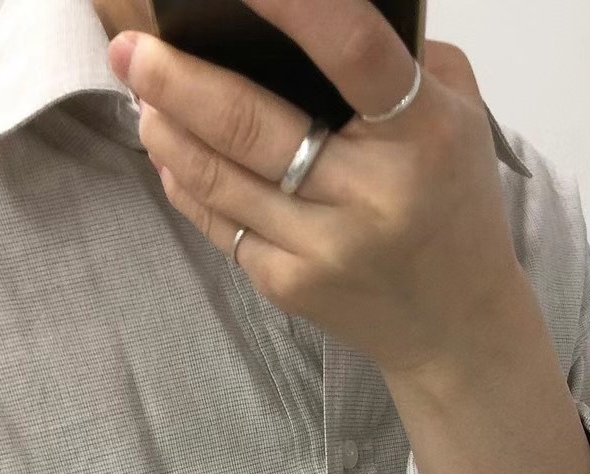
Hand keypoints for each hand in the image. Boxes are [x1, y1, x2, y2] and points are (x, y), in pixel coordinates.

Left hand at [109, 0, 525, 381]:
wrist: (454, 326)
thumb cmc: (452, 206)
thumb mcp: (458, 121)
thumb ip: (403, 62)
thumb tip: (311, 18)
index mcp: (421, 135)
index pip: (350, 49)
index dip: (288, 4)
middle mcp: (368, 193)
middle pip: (249, 124)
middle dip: (176, 79)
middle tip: (131, 47)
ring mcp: (322, 247)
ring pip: (220, 178)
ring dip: (166, 130)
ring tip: (141, 93)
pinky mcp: (288, 285)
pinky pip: (221, 224)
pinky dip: (185, 184)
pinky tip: (168, 153)